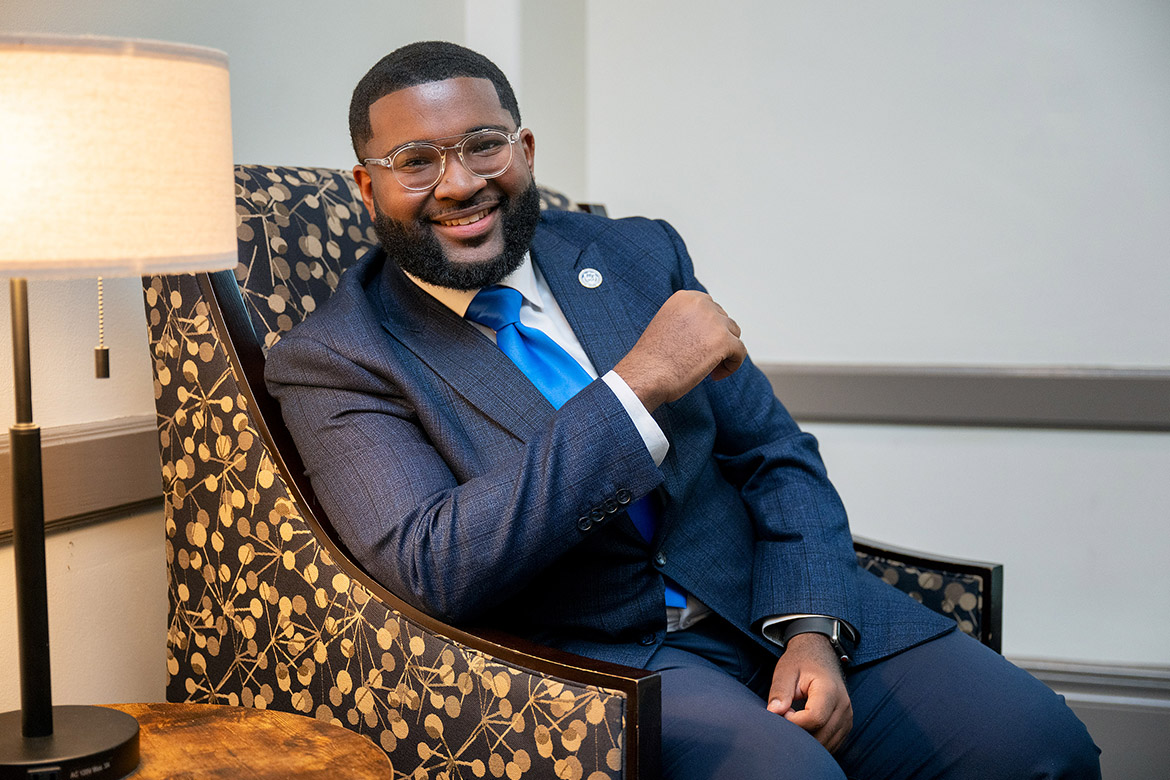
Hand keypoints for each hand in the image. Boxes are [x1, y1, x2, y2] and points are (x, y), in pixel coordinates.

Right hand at [614, 290, 745, 411]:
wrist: (645, 374)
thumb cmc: (652, 358)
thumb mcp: (668, 325)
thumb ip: (689, 322)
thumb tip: (711, 331)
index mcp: (685, 298)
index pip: (711, 309)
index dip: (708, 330)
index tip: (697, 347)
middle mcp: (701, 304)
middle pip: (724, 321)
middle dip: (717, 341)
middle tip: (701, 360)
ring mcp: (714, 321)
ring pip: (734, 335)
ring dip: (725, 352)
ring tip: (708, 369)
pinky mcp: (724, 341)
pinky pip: (739, 352)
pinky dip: (732, 365)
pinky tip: (715, 376)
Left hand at [766, 633, 852, 752]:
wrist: (819, 655)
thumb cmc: (801, 662)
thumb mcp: (786, 671)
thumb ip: (780, 691)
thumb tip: (773, 712)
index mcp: (829, 690)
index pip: (814, 718)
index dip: (794, 721)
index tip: (783, 712)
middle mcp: (843, 705)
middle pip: (822, 735)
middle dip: (799, 733)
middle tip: (786, 717)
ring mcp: (847, 717)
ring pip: (827, 743)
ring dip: (807, 740)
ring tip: (795, 719)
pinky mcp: (845, 725)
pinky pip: (832, 743)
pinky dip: (816, 742)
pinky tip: (804, 728)